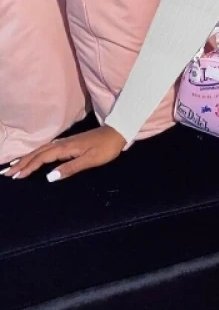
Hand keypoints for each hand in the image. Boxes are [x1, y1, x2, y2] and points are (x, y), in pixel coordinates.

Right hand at [2, 125, 126, 182]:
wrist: (118, 132)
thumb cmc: (106, 148)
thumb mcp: (90, 160)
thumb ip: (70, 168)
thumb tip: (49, 177)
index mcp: (65, 148)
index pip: (42, 158)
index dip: (28, 167)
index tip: (15, 176)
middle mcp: (62, 144)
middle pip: (38, 153)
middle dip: (22, 163)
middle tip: (7, 172)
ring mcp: (65, 142)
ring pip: (41, 150)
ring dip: (27, 158)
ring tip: (14, 166)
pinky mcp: (69, 143)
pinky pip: (47, 149)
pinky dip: (37, 154)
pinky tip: (34, 157)